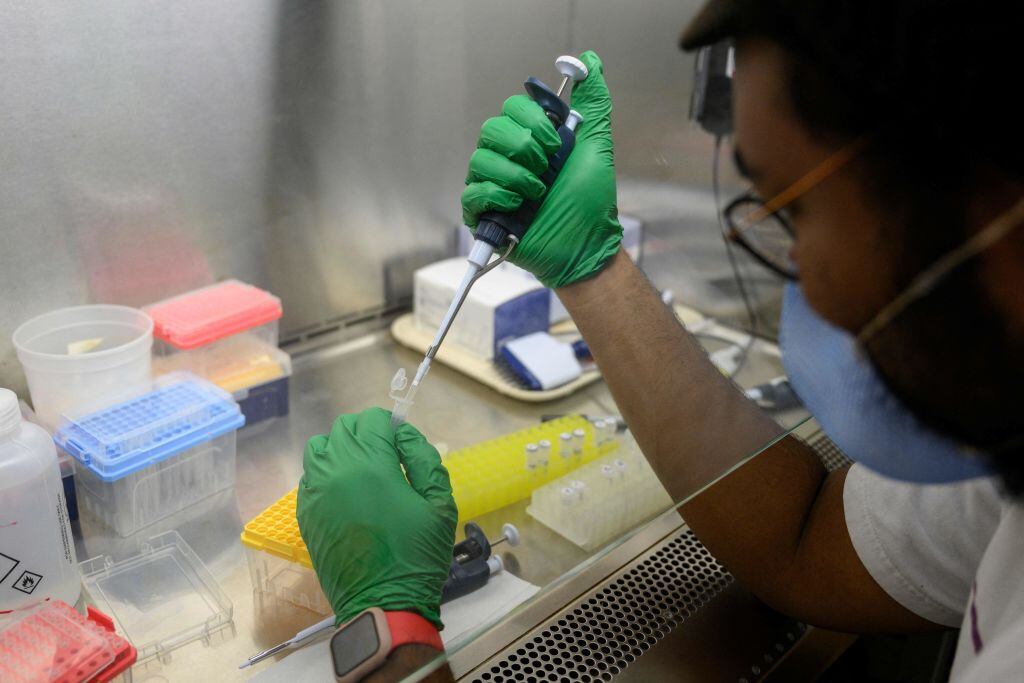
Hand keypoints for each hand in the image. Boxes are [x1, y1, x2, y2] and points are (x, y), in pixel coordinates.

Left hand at [297, 408, 456, 628]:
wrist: (383, 603)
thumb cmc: (417, 555)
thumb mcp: (439, 503)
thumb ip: (424, 459)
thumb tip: (405, 435)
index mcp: (370, 465)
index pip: (372, 420)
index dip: (391, 425)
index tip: (403, 443)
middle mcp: (335, 471)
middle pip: (344, 428)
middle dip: (367, 433)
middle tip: (388, 455)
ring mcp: (315, 493)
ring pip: (320, 448)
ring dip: (342, 449)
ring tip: (363, 471)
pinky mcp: (305, 514)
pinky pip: (310, 477)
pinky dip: (327, 473)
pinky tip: (347, 494)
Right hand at [461, 50, 621, 288]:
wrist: (586, 246)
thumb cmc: (590, 201)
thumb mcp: (596, 145)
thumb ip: (593, 103)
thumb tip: (591, 60)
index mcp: (531, 139)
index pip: (512, 109)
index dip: (531, 121)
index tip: (554, 143)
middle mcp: (508, 158)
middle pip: (491, 129)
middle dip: (521, 147)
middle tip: (545, 168)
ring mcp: (494, 185)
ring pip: (480, 160)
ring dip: (514, 175)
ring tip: (537, 193)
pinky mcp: (484, 213)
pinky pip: (472, 192)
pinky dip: (497, 196)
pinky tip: (519, 207)